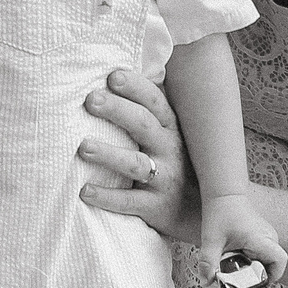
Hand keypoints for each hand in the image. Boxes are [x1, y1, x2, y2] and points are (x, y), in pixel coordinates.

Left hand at [75, 67, 196, 240]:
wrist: (203, 213)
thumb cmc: (178, 165)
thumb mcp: (171, 136)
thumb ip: (148, 111)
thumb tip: (117, 74)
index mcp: (171, 129)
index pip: (154, 101)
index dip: (135, 87)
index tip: (113, 76)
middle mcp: (170, 150)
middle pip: (143, 125)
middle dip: (117, 110)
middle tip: (91, 100)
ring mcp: (164, 180)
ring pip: (135, 164)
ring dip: (109, 154)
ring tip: (84, 147)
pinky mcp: (156, 208)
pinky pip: (130, 202)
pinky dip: (107, 197)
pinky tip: (85, 191)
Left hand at [192, 192, 287, 287]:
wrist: (224, 193)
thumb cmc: (221, 211)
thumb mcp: (212, 239)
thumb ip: (208, 262)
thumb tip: (207, 281)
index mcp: (262, 239)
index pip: (280, 262)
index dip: (272, 276)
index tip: (256, 283)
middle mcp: (269, 238)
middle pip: (272, 265)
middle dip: (256, 275)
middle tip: (238, 278)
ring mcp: (267, 236)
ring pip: (265, 260)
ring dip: (252, 267)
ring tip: (234, 266)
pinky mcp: (261, 236)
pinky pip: (260, 254)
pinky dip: (249, 260)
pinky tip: (235, 258)